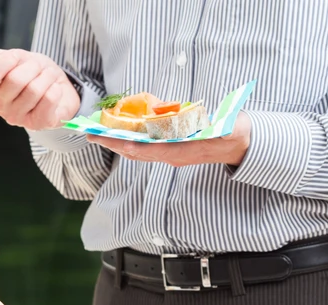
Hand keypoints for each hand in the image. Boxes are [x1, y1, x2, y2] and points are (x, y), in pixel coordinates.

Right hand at [0, 48, 79, 130]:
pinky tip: (54, 90)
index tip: (17, 57)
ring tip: (49, 77)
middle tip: (39, 67)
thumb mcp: (17, 58)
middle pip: (15, 80)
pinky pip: (49, 99)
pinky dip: (56, 89)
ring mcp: (16, 118)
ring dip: (47, 76)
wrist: (58, 88)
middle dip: (32, 66)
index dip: (7, 60)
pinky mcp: (37, 124)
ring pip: (34, 89)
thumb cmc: (33, 73)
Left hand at [87, 113, 252, 166]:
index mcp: (185, 152)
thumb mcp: (231, 129)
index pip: (156, 151)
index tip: (121, 143)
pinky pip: (142, 146)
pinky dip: (127, 139)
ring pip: (136, 150)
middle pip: (138, 151)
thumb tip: (226, 127)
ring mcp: (168, 153)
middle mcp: (172, 155)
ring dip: (116, 142)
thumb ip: (227, 129)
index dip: (138, 147)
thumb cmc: (232, 133)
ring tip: (97, 134)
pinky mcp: (167, 148)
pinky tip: (117, 132)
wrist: (236, 143)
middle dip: (114, 143)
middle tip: (91, 135)